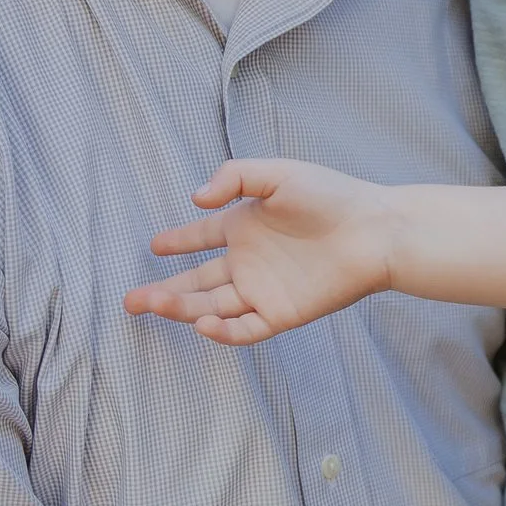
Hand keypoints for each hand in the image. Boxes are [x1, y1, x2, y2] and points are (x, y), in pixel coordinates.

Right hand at [125, 159, 386, 343]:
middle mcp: (250, 262)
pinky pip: (245, 328)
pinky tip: (202, 323)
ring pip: (213, 306)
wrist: (375, 230)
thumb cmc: (332, 196)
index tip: (152, 245)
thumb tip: (195, 199)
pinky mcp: (282, 313)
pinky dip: (223, 331)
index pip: (202, 237)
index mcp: (246, 226)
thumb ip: (235, 177)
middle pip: (197, 281)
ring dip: (182, 308)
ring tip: (153, 305)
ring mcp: (264, 290)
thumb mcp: (278, 174)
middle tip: (130, 300)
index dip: (177, 242)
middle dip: (163, 291)